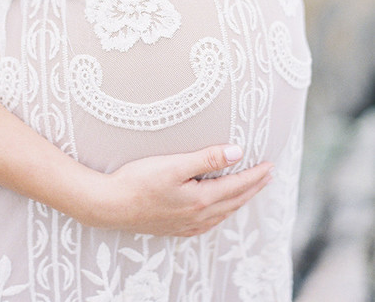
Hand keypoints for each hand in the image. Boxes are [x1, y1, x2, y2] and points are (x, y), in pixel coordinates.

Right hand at [83, 145, 272, 236]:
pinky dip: (221, 213)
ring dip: (239, 200)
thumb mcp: (174, 165)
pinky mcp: (175, 228)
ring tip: (249, 190)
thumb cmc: (138, 181)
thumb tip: (237, 152)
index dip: (255, 175)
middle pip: (234, 201)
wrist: (110, 205)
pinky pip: (208, 222)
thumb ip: (207, 159)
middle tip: (268, 176)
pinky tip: (218, 210)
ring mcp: (186, 224)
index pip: (237, 185)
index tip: (270, 165)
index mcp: (201, 200)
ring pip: (223, 213)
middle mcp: (198, 216)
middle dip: (253, 188)